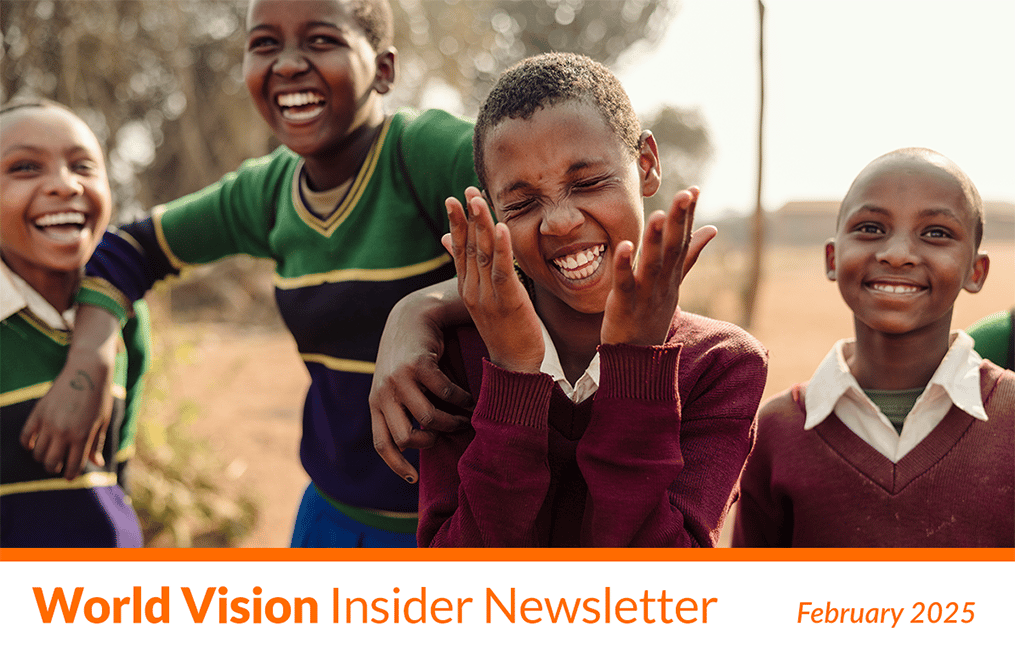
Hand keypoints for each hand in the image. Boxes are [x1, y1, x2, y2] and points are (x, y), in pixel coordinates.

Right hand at [20, 306, 118, 478]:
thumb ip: (96, 444)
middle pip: (51, 463)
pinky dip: (28, 444)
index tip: (69, 476)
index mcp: (82, 436)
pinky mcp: (38, 412)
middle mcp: (64, 432)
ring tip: (49, 454)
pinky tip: (34, 444)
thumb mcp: (102, 421)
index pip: (73, 466)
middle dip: (54, 468)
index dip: (70, 475)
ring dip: (42, 457)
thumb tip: (98, 463)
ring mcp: (48, 422)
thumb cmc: (99, 397)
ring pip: (37, 453)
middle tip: (57, 465)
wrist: (87, 371)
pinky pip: (25, 436)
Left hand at [370, 279, 474, 482]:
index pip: (383, 443)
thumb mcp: (396, 383)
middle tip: (448, 434)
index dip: (397, 465)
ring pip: (429, 418)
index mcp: (376, 402)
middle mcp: (384, 393)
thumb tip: (418, 444)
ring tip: (465, 418)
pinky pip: (445, 394)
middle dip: (432, 441)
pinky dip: (461, 400)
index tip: (413, 479)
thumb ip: (402, 409)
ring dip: (452, 422)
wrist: (411, 315)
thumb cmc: (408, 356)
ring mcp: (399, 379)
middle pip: (408, 438)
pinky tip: (469, 399)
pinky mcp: (419, 365)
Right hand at [445, 187, 543, 373]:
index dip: (456, 222)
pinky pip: (503, 271)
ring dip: (481, 225)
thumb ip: (469, 271)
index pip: (458, 249)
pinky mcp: (507, 302)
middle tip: (466, 190)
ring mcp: (488, 296)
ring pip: (483, 254)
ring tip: (478, 200)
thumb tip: (449, 244)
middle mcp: (473, 289)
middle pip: (468, 246)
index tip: (454, 198)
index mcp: (467, 287)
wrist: (513, 366)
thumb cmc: (504, 331)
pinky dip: (502, 248)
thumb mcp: (483, 299)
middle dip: (467, 216)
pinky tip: (502, 227)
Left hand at [600, 187, 714, 346]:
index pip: (683, 240)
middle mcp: (662, 282)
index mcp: (672, 274)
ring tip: (660, 216)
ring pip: (652, 264)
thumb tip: (712, 228)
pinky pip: (624, 283)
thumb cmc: (652, 315)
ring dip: (657, 240)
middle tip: (685, 194)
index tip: (694, 190)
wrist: (637, 358)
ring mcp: (645, 294)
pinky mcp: (624, 304)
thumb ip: (689, 255)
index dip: (688, 216)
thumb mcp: (674, 283)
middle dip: (679, 221)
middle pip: (673, 248)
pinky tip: (624, 245)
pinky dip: (624, 265)